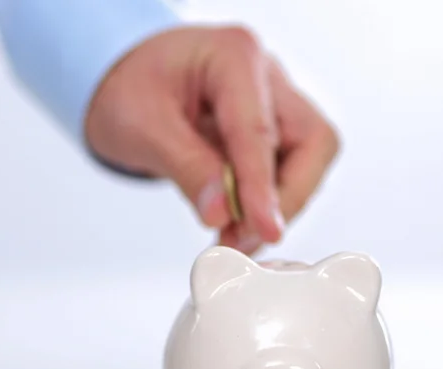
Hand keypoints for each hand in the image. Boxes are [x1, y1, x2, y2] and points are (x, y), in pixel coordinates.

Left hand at [85, 25, 340, 253]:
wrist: (131, 82)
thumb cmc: (131, 88)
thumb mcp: (142, 127)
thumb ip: (186, 168)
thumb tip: (221, 214)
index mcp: (233, 56)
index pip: (259, 131)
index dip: (264, 189)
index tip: (266, 231)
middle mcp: (267, 76)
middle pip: (311, 143)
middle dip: (286, 199)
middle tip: (243, 237)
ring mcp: (276, 104)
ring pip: (308, 162)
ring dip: (276, 208)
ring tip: (232, 238)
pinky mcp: (275, 132)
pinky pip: (288, 175)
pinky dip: (264, 207)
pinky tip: (236, 227)